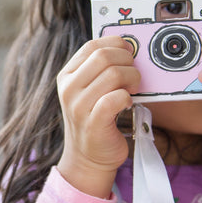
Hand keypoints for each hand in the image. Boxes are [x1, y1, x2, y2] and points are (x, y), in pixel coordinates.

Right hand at [55, 36, 139, 197]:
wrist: (88, 157)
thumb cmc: (95, 119)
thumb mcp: (89, 90)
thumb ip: (100, 70)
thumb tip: (129, 48)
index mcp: (67, 75)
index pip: (92, 45)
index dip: (116, 45)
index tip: (129, 55)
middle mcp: (69, 88)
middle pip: (104, 56)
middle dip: (127, 61)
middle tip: (134, 75)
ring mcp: (78, 106)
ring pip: (113, 74)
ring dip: (132, 79)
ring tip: (132, 90)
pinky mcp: (93, 122)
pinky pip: (116, 98)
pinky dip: (128, 98)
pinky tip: (128, 104)